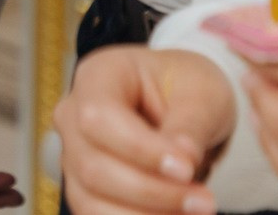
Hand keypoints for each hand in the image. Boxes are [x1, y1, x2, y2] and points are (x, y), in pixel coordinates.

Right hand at [54, 47, 236, 214]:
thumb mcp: (202, 94)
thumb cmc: (187, 90)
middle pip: (93, 166)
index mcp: (99, 75)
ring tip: (194, 211)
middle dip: (151, 192)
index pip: (99, 116)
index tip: (185, 168)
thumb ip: (191, 123)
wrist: (183, 107)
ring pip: (91, 200)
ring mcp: (74, 155)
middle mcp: (74, 115)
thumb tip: (182, 158)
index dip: (139, 149)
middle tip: (203, 201)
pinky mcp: (84, 189)